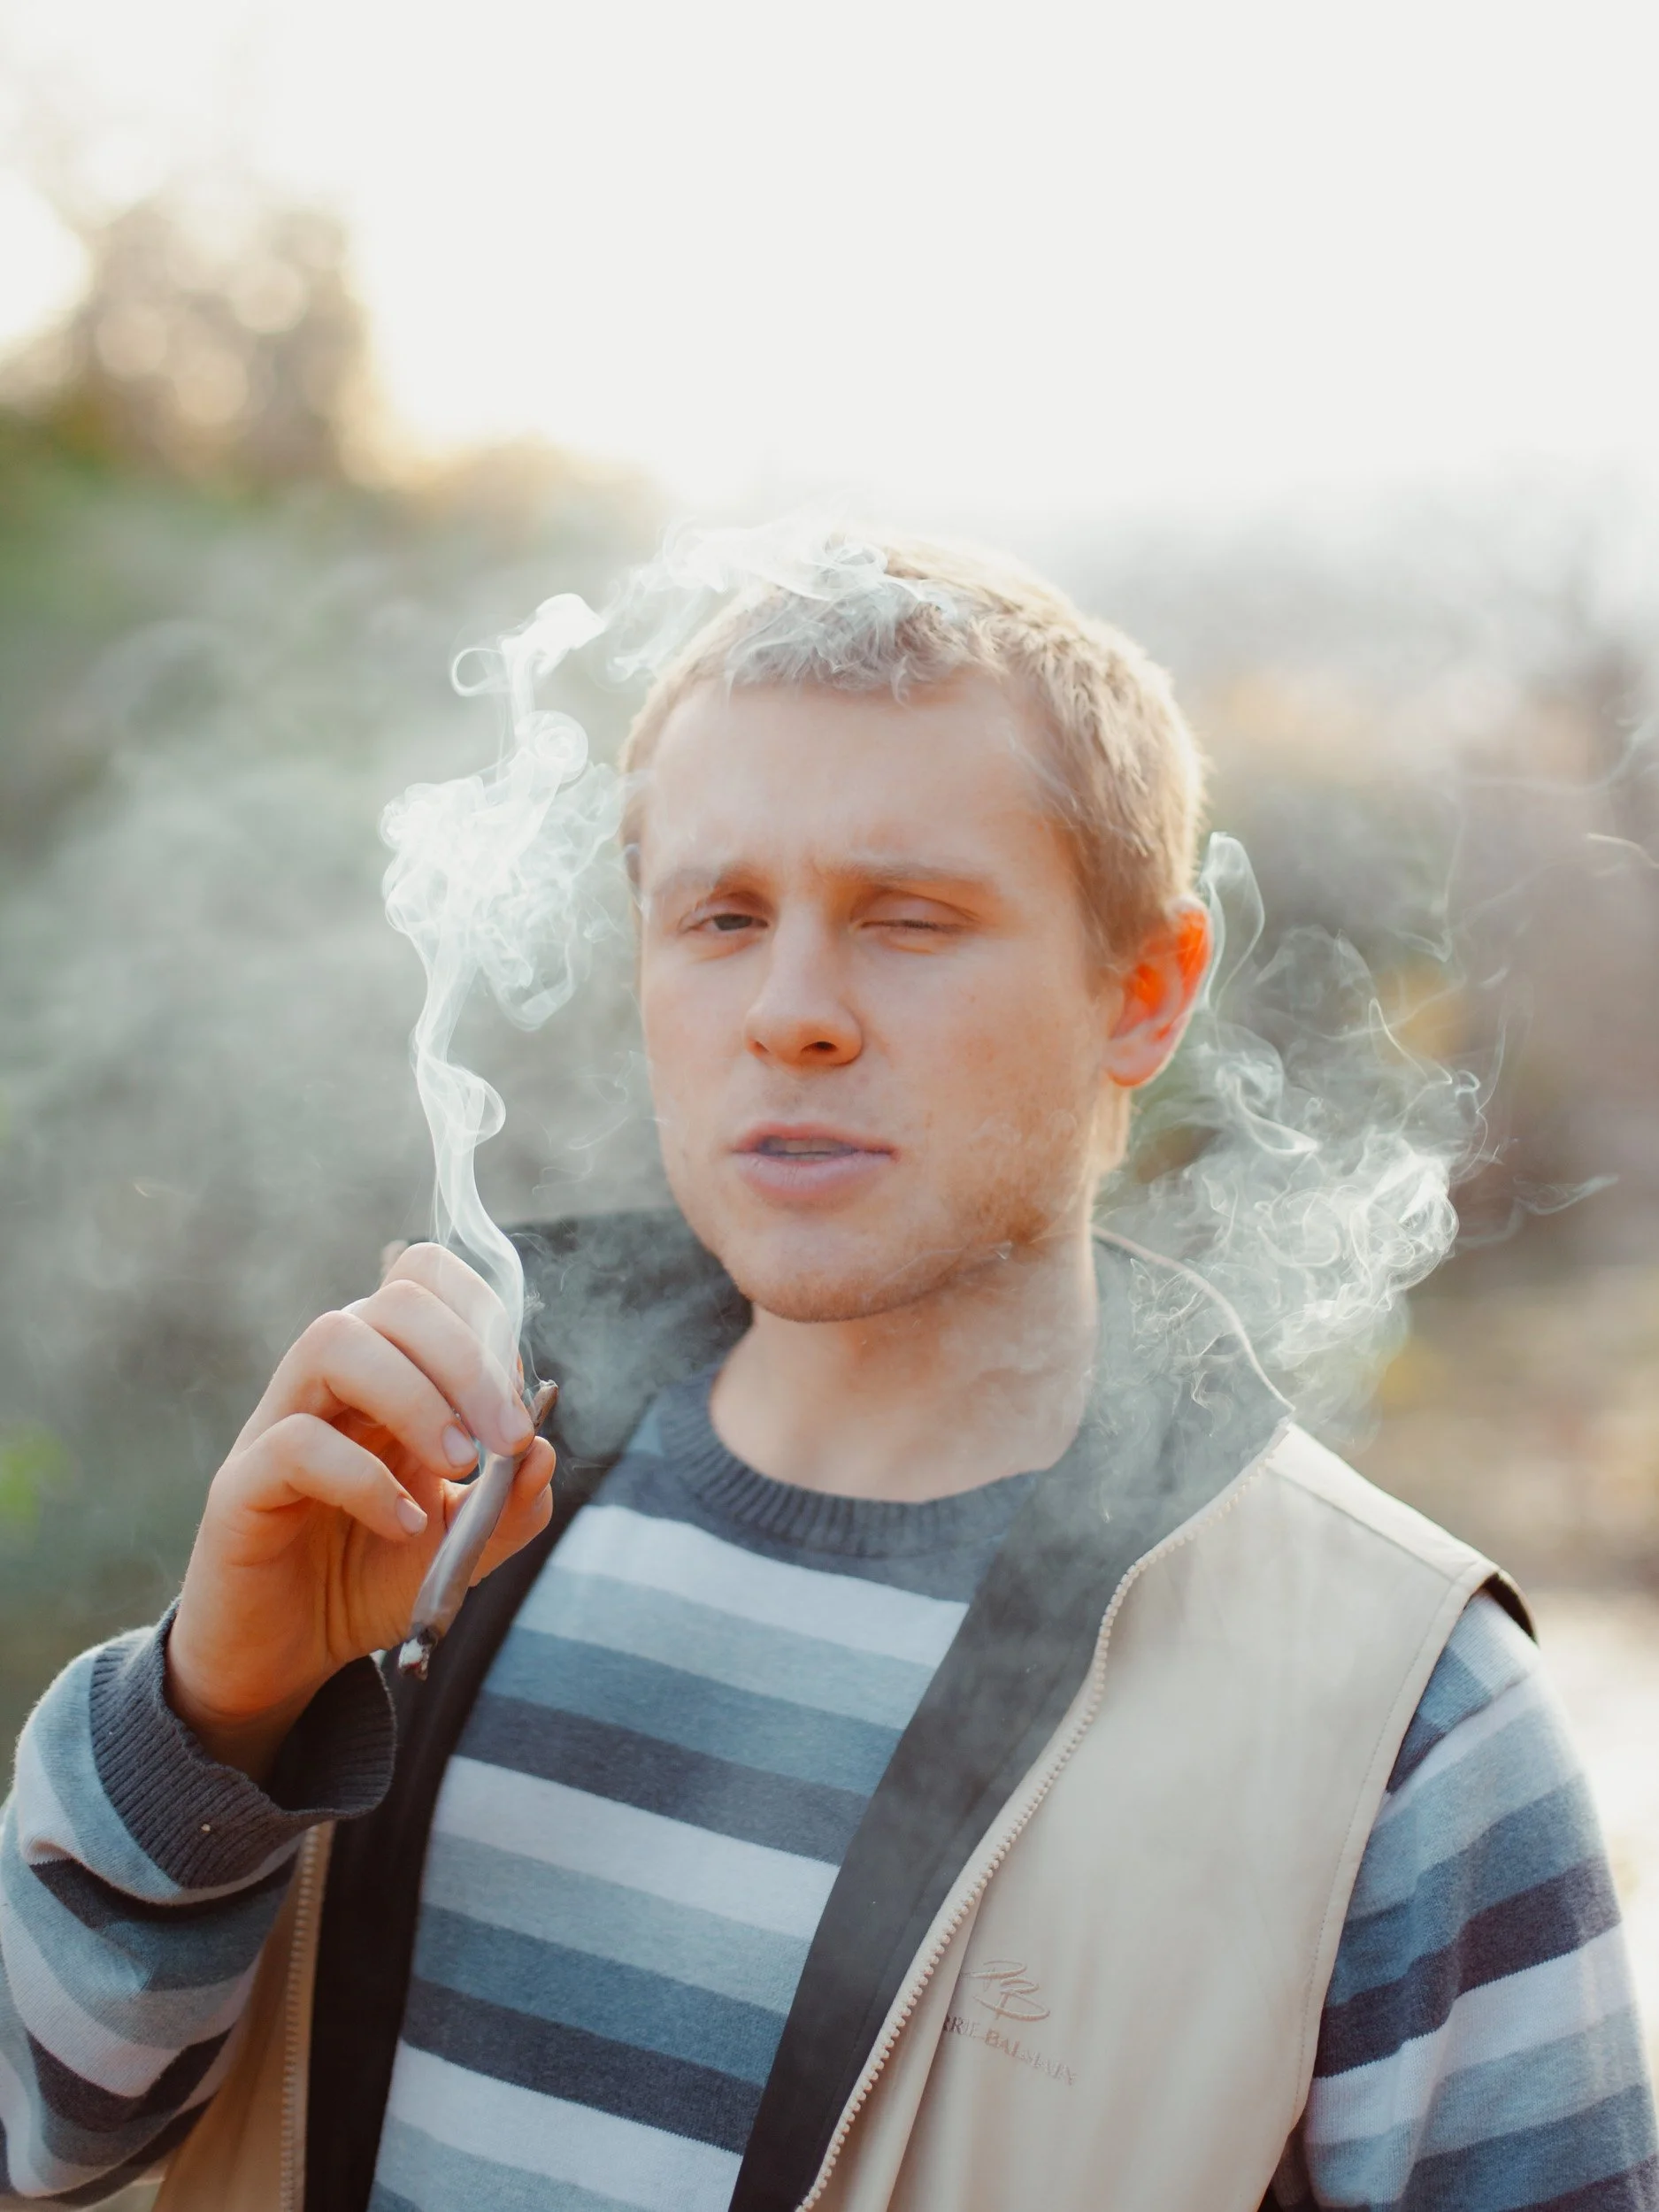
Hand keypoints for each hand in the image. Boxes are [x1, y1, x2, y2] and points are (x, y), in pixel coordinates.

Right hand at [166, 1244, 554, 1780]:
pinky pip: (296, 1443)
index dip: (481, 1313)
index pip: (423, 1278)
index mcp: (387, 1373)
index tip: (515, 1397)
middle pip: (393, 1302)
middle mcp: (331, 1382)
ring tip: (457, 1464)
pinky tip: (403, 1524)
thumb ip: (512, 1503)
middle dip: (467, 1360)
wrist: (290, 1658)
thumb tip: (542, 1448)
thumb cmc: (371, 1578)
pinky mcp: (240, 1484)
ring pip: (333, 1341)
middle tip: (504, 1440)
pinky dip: (366, 1479)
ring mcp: (278, 1423)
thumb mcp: (463, 1545)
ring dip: (414, 1396)